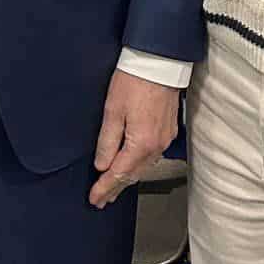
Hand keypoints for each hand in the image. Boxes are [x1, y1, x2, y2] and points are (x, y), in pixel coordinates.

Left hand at [89, 70, 178, 208]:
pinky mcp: (169, 130)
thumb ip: (107, 141)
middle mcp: (156, 146)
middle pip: (133, 175)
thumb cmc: (134, 80)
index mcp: (141, 143)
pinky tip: (133, 167)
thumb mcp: (112, 110)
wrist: (160, 62)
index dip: (104, 188)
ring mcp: (165, 139)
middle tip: (102, 200)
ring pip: (144, 167)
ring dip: (128, 178)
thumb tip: (101, 165)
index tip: (94, 199)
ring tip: (114, 188)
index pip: (119, 174)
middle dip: (116, 188)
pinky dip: (140, 166)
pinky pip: (152, 156)